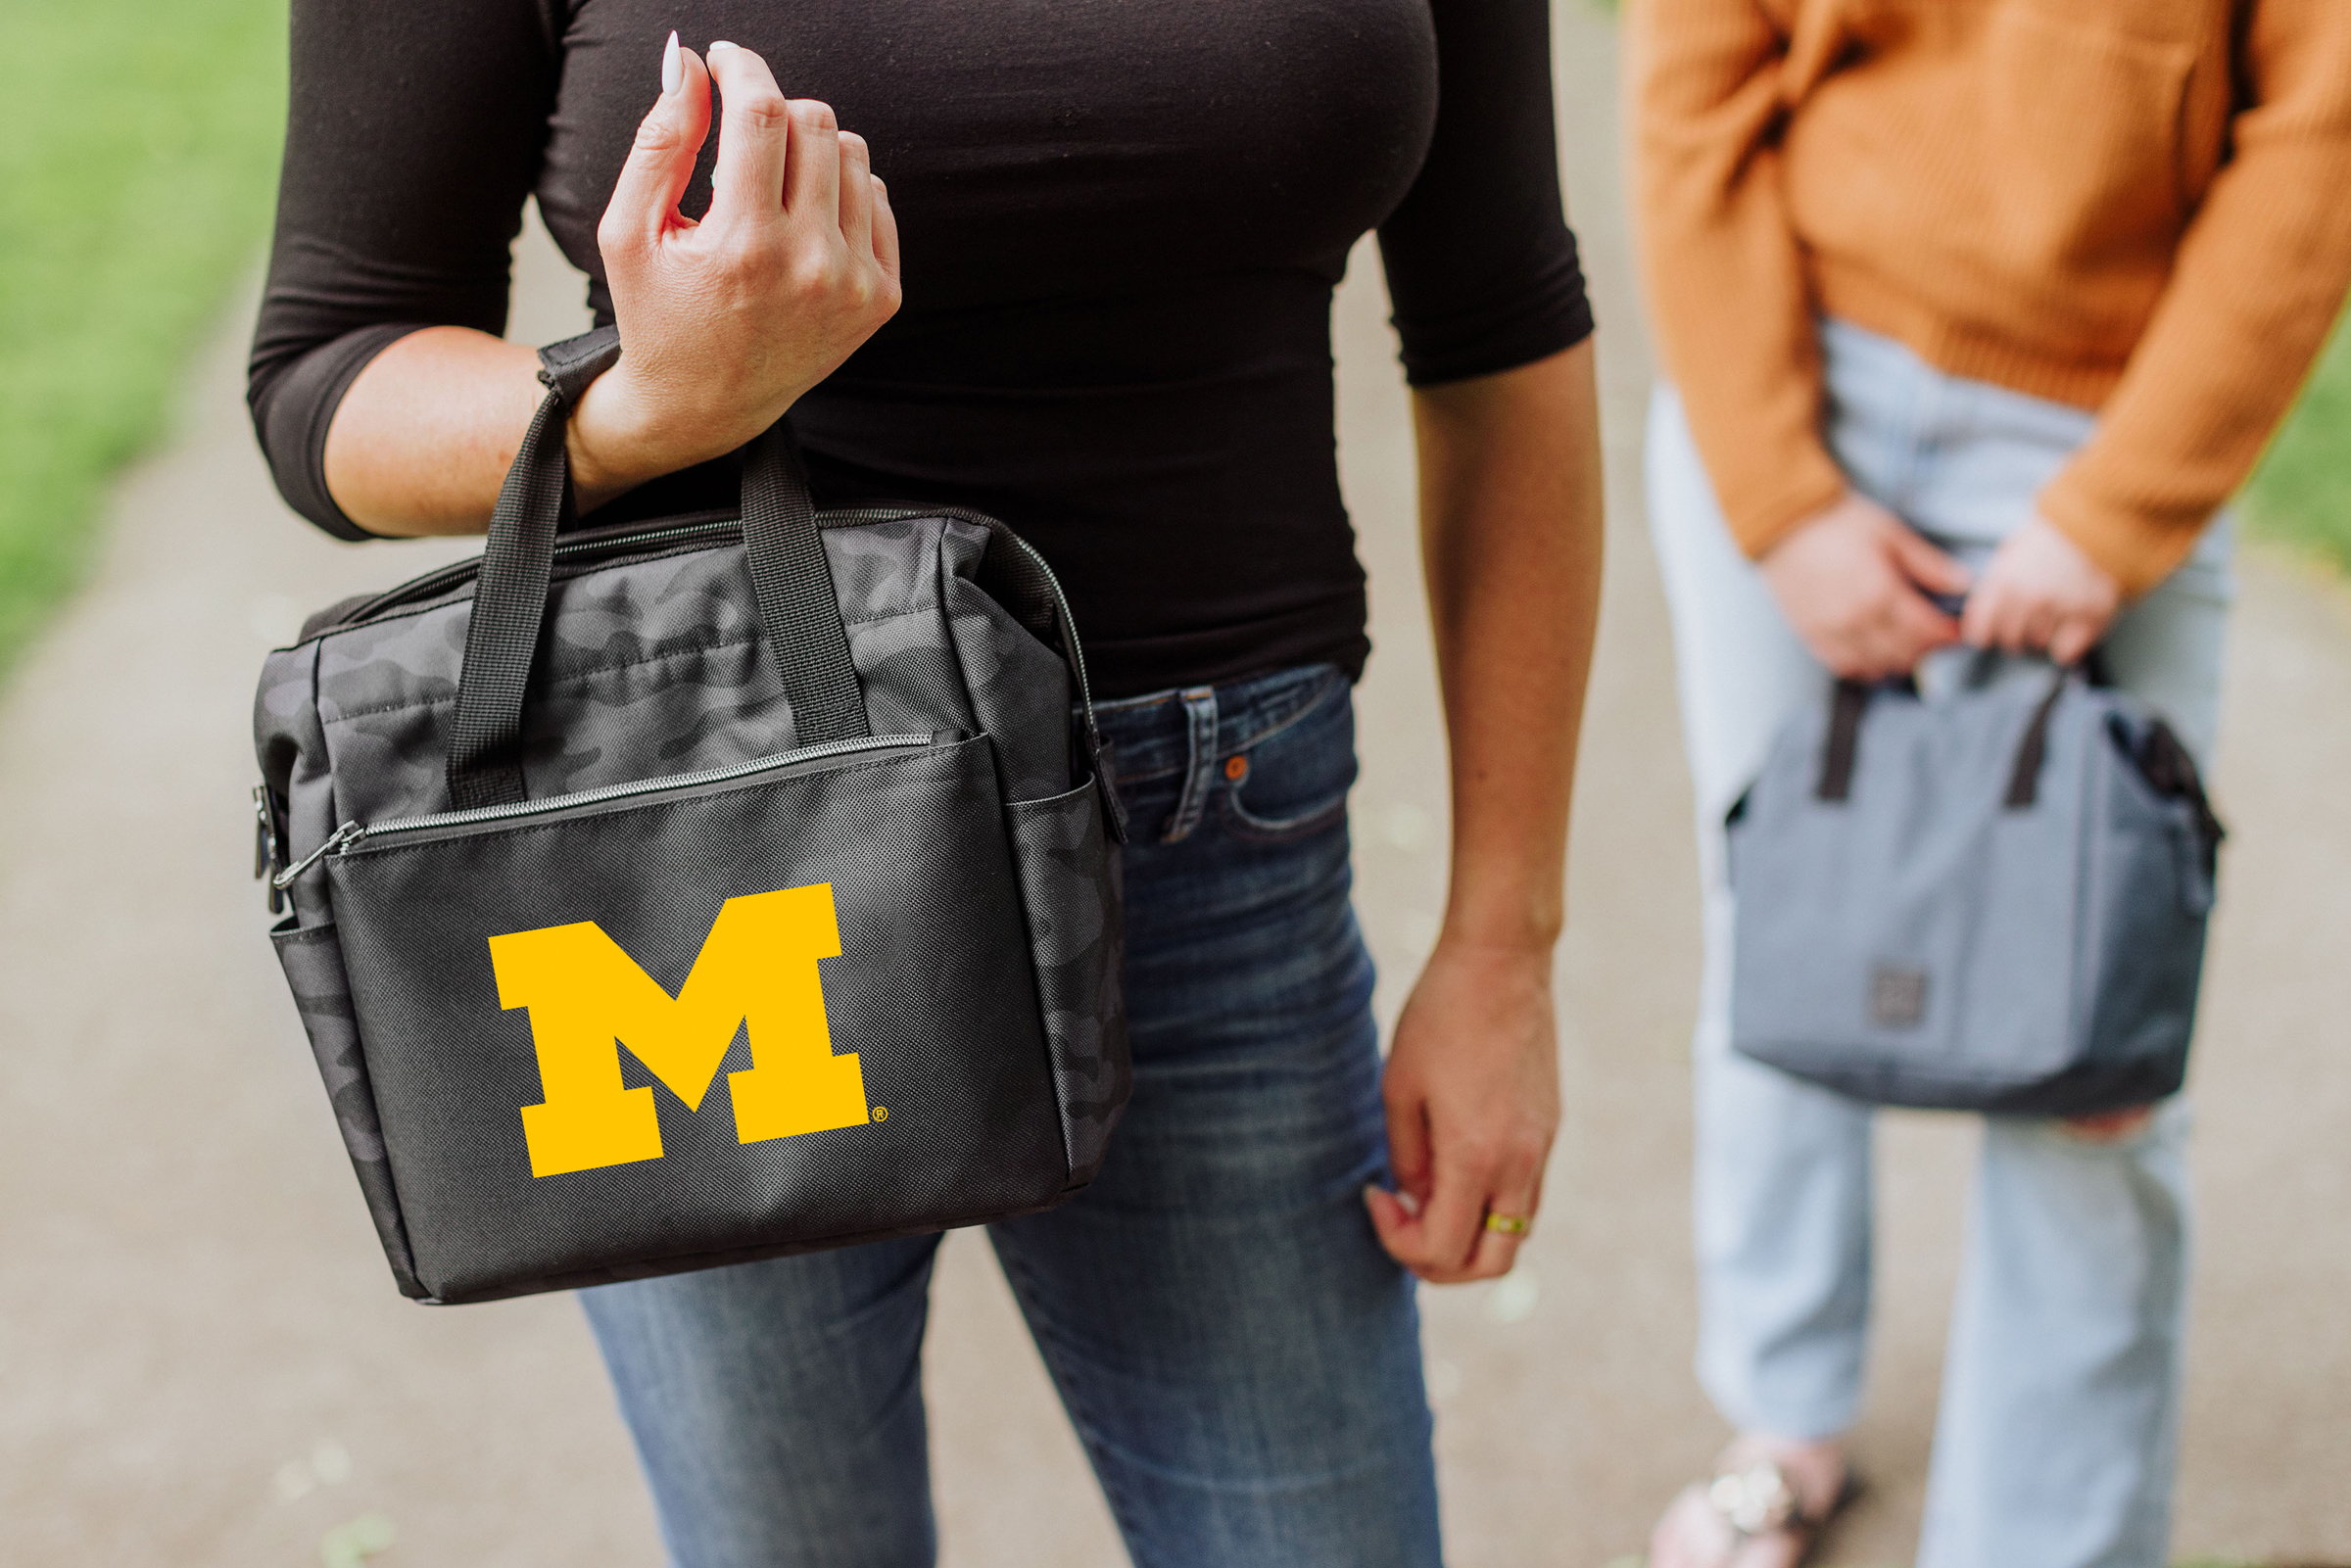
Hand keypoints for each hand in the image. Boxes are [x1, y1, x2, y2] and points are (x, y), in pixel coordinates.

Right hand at [569, 37, 901, 508]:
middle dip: (771, 109)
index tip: (724, 60)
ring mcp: (855, 285)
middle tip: (738, 134)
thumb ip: (659, 139)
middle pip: (815, 122)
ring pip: (852, 152)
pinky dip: (838, 190)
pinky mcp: (881, 298)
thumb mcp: (629, 231)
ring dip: (808, 147)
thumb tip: (690, 61)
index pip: (763, 114)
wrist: (704, 406)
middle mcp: (810, 266)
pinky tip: (800, 219)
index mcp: (743, 247)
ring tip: (766, 185)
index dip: (743, 68)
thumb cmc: (658, 315)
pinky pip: (875, 197)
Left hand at [1365, 938, 1559, 1283]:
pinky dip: (1488, 1204)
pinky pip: (1524, 1195)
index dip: (1398, 1242)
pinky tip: (1454, 1166)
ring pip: (1514, 1233)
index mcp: (1476, 1157)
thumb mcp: (1399, 1088)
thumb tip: (1417, 1201)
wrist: (1502, 963)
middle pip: (1490, 1264)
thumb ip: (1408, 1158)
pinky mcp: (1549, 1129)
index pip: (1443, 1251)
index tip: (1375, 1195)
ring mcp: (1542, 1148)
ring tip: (1425, 1193)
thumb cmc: (1440, 1016)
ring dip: (1467, 1234)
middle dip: (1439, 1264)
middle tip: (1402, 1225)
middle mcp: (1519, 1163)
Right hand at [1760, 492, 1970, 679]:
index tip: (1956, 630)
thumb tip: (1964, 585)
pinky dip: (1865, 667)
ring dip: (1896, 662)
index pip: (1925, 631)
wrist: (1783, 522)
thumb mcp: (1890, 534)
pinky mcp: (1810, 634)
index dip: (1946, 635)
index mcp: (1880, 592)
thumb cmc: (1839, 522)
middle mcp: (1856, 619)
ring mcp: (1831, 631)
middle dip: (1926, 650)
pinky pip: (1843, 665)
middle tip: (1934, 637)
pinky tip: (1874, 655)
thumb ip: (1928, 564)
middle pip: (1903, 654)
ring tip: (1906, 646)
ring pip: (1874, 666)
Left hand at [1960, 515, 2121, 665]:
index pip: (1980, 629)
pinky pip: (2066, 650)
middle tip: (2024, 624)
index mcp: (2004, 581)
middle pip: (2010, 640)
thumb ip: (1995, 585)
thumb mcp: (2011, 552)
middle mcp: (2029, 598)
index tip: (1987, 636)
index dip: (1983, 634)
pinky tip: (2070, 628)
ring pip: (2039, 642)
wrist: (2098, 522)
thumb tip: (1981, 614)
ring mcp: (2060, 608)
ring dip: (2042, 634)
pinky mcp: (2090, 615)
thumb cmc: (2053, 535)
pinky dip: (2066, 645)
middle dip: (2014, 635)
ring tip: (2053, 613)